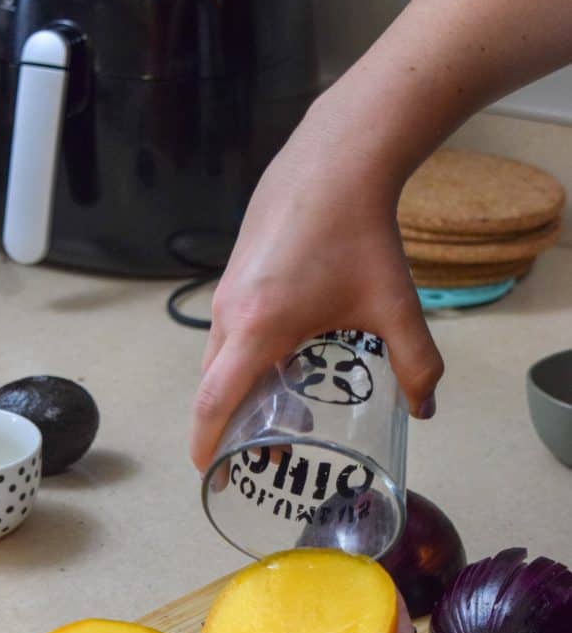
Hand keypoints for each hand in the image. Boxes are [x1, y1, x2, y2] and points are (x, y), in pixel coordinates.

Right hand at [190, 94, 443, 471]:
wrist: (334, 160)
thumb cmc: (360, 233)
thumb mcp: (394, 306)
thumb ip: (417, 364)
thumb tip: (425, 410)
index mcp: (258, 328)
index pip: (214, 401)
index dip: (207, 443)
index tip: (210, 472)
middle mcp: (230, 312)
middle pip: (212, 386)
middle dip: (227, 427)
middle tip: (254, 457)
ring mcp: (227, 290)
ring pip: (219, 358)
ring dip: (238, 392)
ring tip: (274, 418)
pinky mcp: (234, 274)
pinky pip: (227, 331)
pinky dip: (242, 360)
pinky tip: (280, 363)